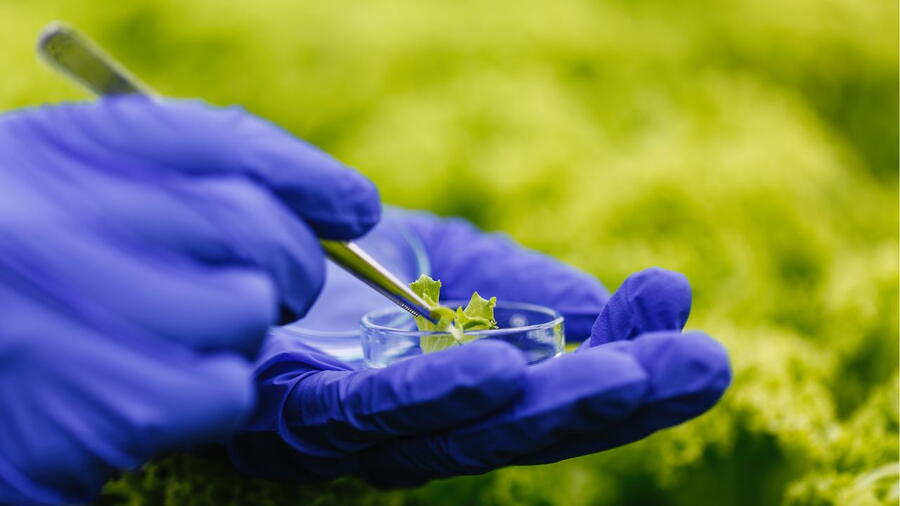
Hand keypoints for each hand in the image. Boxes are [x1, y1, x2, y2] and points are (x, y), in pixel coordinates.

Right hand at [0, 97, 378, 503]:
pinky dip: (210, 393)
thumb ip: (166, 182)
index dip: (306, 173)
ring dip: (235, 334)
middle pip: (252, 225)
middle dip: (289, 264)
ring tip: (170, 341)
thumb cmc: (16, 285)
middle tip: (274, 287)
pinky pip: (224, 389)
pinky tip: (153, 391)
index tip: (354, 206)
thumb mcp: (61, 199)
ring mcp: (78, 312)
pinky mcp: (108, 407)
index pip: (219, 140)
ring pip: (247, 312)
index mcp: (54, 157)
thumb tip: (332, 207)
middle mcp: (61, 220)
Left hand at [229, 212, 730, 485]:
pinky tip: (501, 372)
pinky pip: (365, 412)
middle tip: (703, 364)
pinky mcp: (288, 416)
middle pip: (523, 429)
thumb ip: (522, 288)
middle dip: (617, 400)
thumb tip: (609, 309)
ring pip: (460, 436)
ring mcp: (353, 434)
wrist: (236, 231)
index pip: (556, 394)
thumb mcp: (451, 259)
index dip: (628, 372)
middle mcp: (414, 428)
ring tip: (625, 376)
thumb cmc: (347, 262)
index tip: (694, 330)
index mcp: (459, 393)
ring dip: (547, 408)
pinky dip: (436, 396)